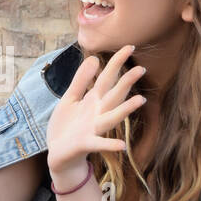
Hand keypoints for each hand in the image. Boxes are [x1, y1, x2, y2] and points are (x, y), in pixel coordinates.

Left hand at [46, 44, 146, 180]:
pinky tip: (122, 145)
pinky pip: (99, 143)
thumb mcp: (70, 99)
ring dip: (125, 110)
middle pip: (114, 95)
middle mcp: (98, 113)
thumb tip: (94, 59)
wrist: (58, 153)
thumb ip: (81, 80)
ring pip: (112, 117)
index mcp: (93, 100)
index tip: (129, 47)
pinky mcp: (85, 143)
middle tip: (141, 68)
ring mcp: (93, 128)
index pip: (107, 78)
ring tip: (139, 100)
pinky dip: (110, 144)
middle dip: (126, 83)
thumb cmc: (66, 126)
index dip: (116, 63)